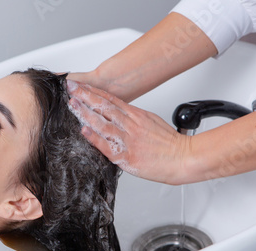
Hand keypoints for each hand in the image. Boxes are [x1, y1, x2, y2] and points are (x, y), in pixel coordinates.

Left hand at [67, 79, 190, 184]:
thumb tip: (121, 115)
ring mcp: (128, 140)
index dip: (94, 91)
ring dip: (86, 112)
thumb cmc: (170, 144)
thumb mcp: (152, 123)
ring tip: (73, 104)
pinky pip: (107, 146)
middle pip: (104, 107)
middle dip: (85, 96)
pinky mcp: (127, 157)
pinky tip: (84, 130)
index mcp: (137, 116)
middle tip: (71, 88)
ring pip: (103, 123)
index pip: (111, 99)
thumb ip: (135, 119)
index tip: (80, 86)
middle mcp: (131, 125)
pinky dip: (95, 138)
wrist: (184, 158)